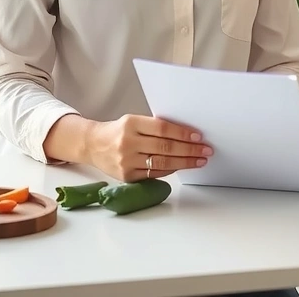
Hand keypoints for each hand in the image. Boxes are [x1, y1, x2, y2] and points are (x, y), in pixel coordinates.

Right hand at [85, 114, 212, 181]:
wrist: (93, 145)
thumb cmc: (118, 131)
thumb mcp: (134, 121)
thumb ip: (155, 127)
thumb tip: (186, 134)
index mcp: (131, 124)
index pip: (163, 128)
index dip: (183, 133)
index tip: (198, 136)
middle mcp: (128, 143)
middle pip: (165, 147)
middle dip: (190, 149)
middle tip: (206, 150)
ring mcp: (126, 162)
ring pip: (162, 163)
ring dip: (185, 162)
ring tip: (199, 160)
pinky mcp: (127, 177)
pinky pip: (154, 174)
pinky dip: (171, 170)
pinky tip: (182, 166)